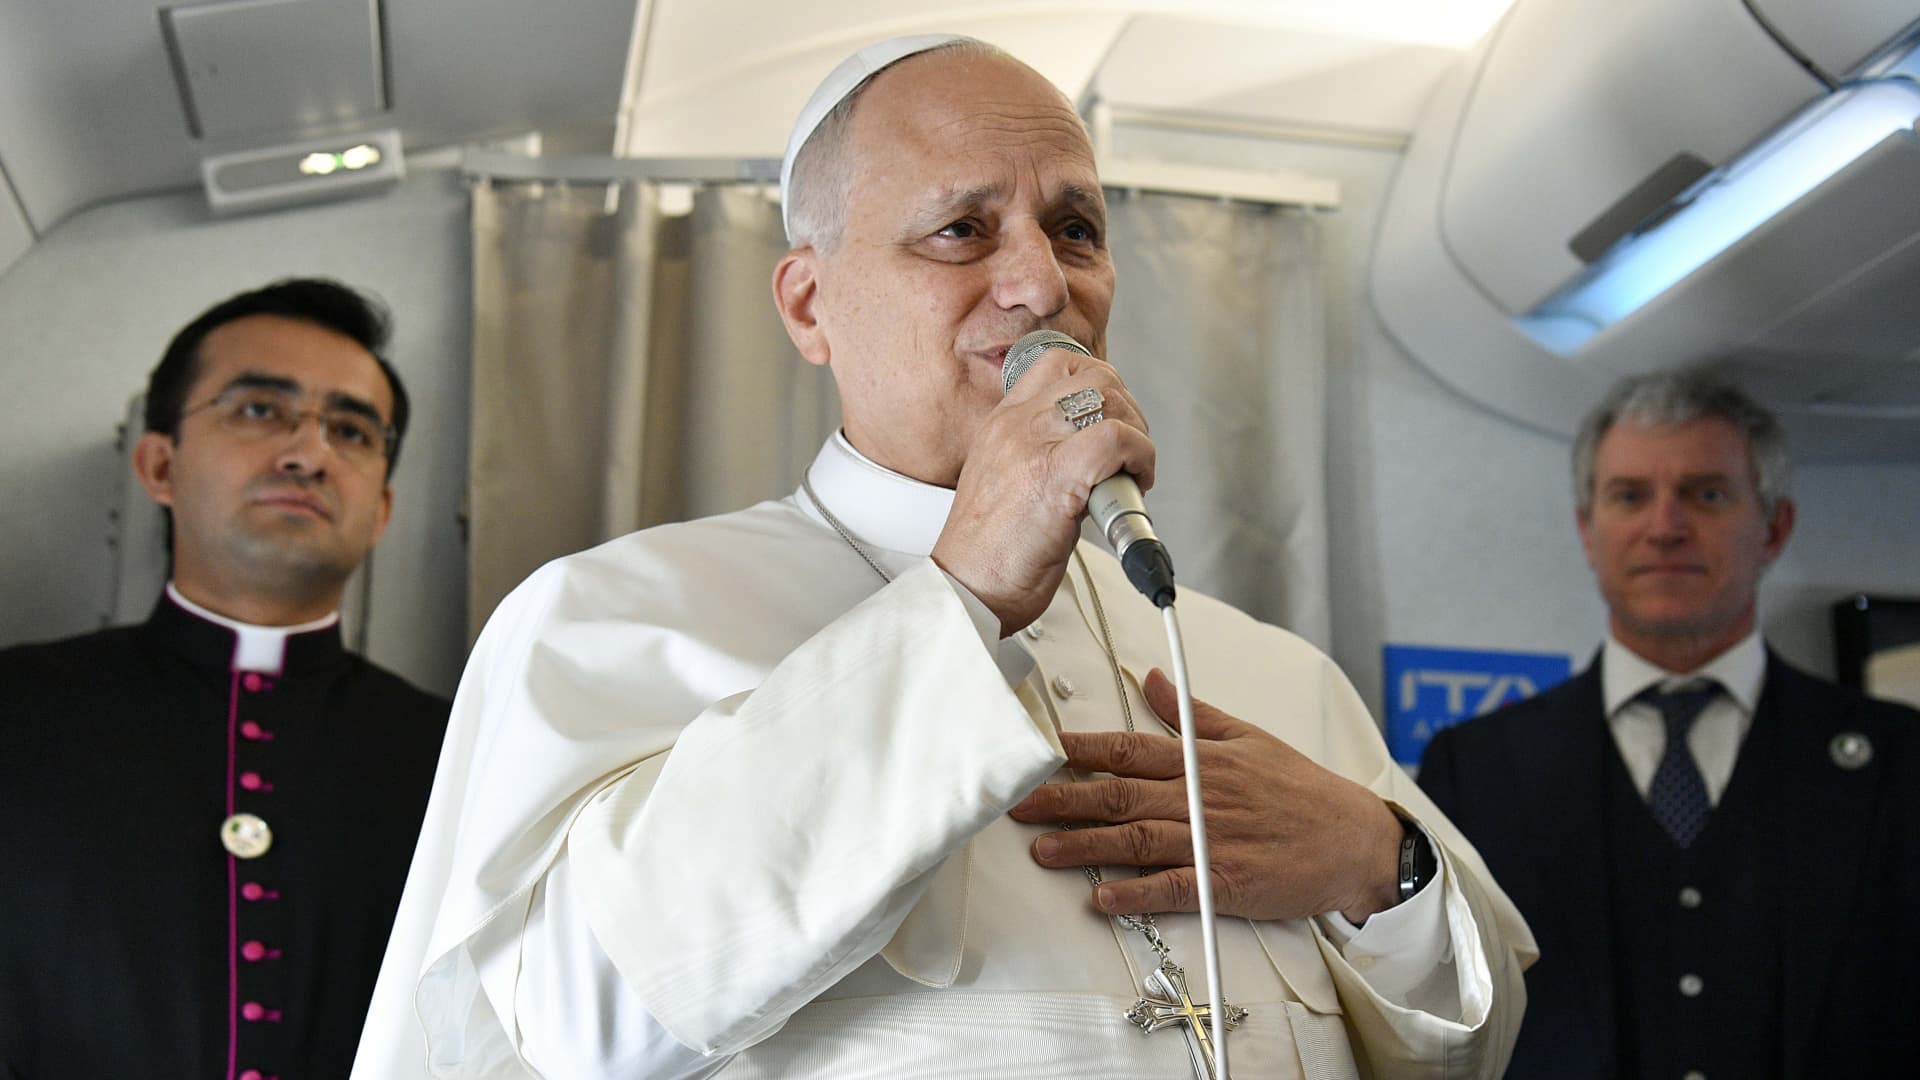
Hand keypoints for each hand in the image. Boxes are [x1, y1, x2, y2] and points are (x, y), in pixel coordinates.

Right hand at [931, 346, 1152, 636]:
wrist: (967, 588)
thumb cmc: (989, 553)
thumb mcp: (1005, 482)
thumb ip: (1040, 455)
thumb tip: (1093, 454)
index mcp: (1001, 423)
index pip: (1056, 364)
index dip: (1099, 383)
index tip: (1112, 419)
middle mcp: (1015, 425)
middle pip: (1094, 374)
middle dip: (1127, 409)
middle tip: (1130, 451)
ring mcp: (1032, 445)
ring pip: (1110, 399)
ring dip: (1137, 435)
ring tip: (1131, 473)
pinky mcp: (1054, 474)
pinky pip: (1116, 439)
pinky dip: (1140, 457)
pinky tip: (1134, 484)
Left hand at [1008, 668, 1403, 923]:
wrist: (1355, 840)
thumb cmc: (1301, 789)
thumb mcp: (1249, 736)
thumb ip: (1194, 713)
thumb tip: (1153, 680)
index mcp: (1201, 761)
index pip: (1129, 748)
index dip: (1080, 750)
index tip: (1039, 750)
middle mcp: (1198, 798)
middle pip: (1118, 795)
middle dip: (1062, 798)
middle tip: (1016, 803)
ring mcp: (1210, 842)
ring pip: (1135, 841)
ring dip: (1085, 847)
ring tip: (1042, 851)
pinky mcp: (1225, 884)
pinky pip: (1172, 888)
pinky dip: (1136, 894)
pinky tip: (1102, 898)